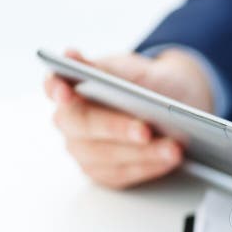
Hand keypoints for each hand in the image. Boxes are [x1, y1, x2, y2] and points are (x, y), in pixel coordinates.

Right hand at [44, 48, 213, 188]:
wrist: (177, 101)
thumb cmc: (149, 83)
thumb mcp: (133, 69)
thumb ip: (104, 68)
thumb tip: (71, 57)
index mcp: (71, 87)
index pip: (54, 86)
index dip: (56, 89)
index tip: (66, 91)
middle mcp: (71, 122)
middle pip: (84, 127)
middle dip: (117, 128)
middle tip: (146, 130)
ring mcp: (85, 150)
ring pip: (107, 156)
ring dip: (143, 153)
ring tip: (173, 148)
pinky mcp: (105, 173)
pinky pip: (124, 174)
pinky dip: (149, 167)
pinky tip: (170, 160)